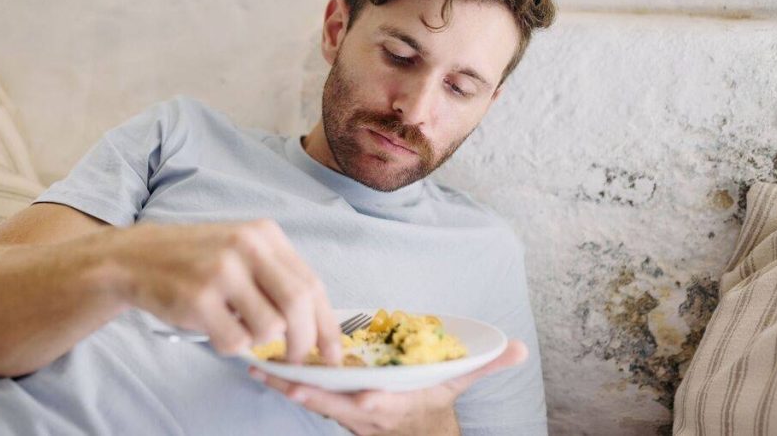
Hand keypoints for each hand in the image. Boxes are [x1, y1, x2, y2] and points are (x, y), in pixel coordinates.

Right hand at [112, 219, 342, 363]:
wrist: (136, 258)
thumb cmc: (196, 261)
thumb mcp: (242, 251)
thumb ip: (277, 278)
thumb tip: (317, 326)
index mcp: (265, 234)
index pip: (312, 284)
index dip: (326, 324)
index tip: (332, 352)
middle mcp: (246, 246)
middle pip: (298, 305)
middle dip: (304, 342)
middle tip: (297, 359)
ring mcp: (222, 270)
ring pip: (268, 327)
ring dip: (258, 341)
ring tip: (237, 327)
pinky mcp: (198, 297)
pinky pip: (235, 341)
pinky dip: (230, 346)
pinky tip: (214, 328)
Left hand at [249, 339, 528, 435]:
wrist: (414, 428)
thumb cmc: (431, 400)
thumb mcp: (459, 383)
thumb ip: (485, 365)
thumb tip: (519, 348)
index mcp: (394, 404)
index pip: (379, 405)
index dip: (368, 400)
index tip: (358, 393)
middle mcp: (365, 411)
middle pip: (334, 404)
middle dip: (311, 394)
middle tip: (286, 381)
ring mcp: (344, 410)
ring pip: (313, 400)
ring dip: (286, 386)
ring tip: (258, 368)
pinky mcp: (331, 404)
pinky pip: (305, 394)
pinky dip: (284, 383)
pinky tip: (261, 367)